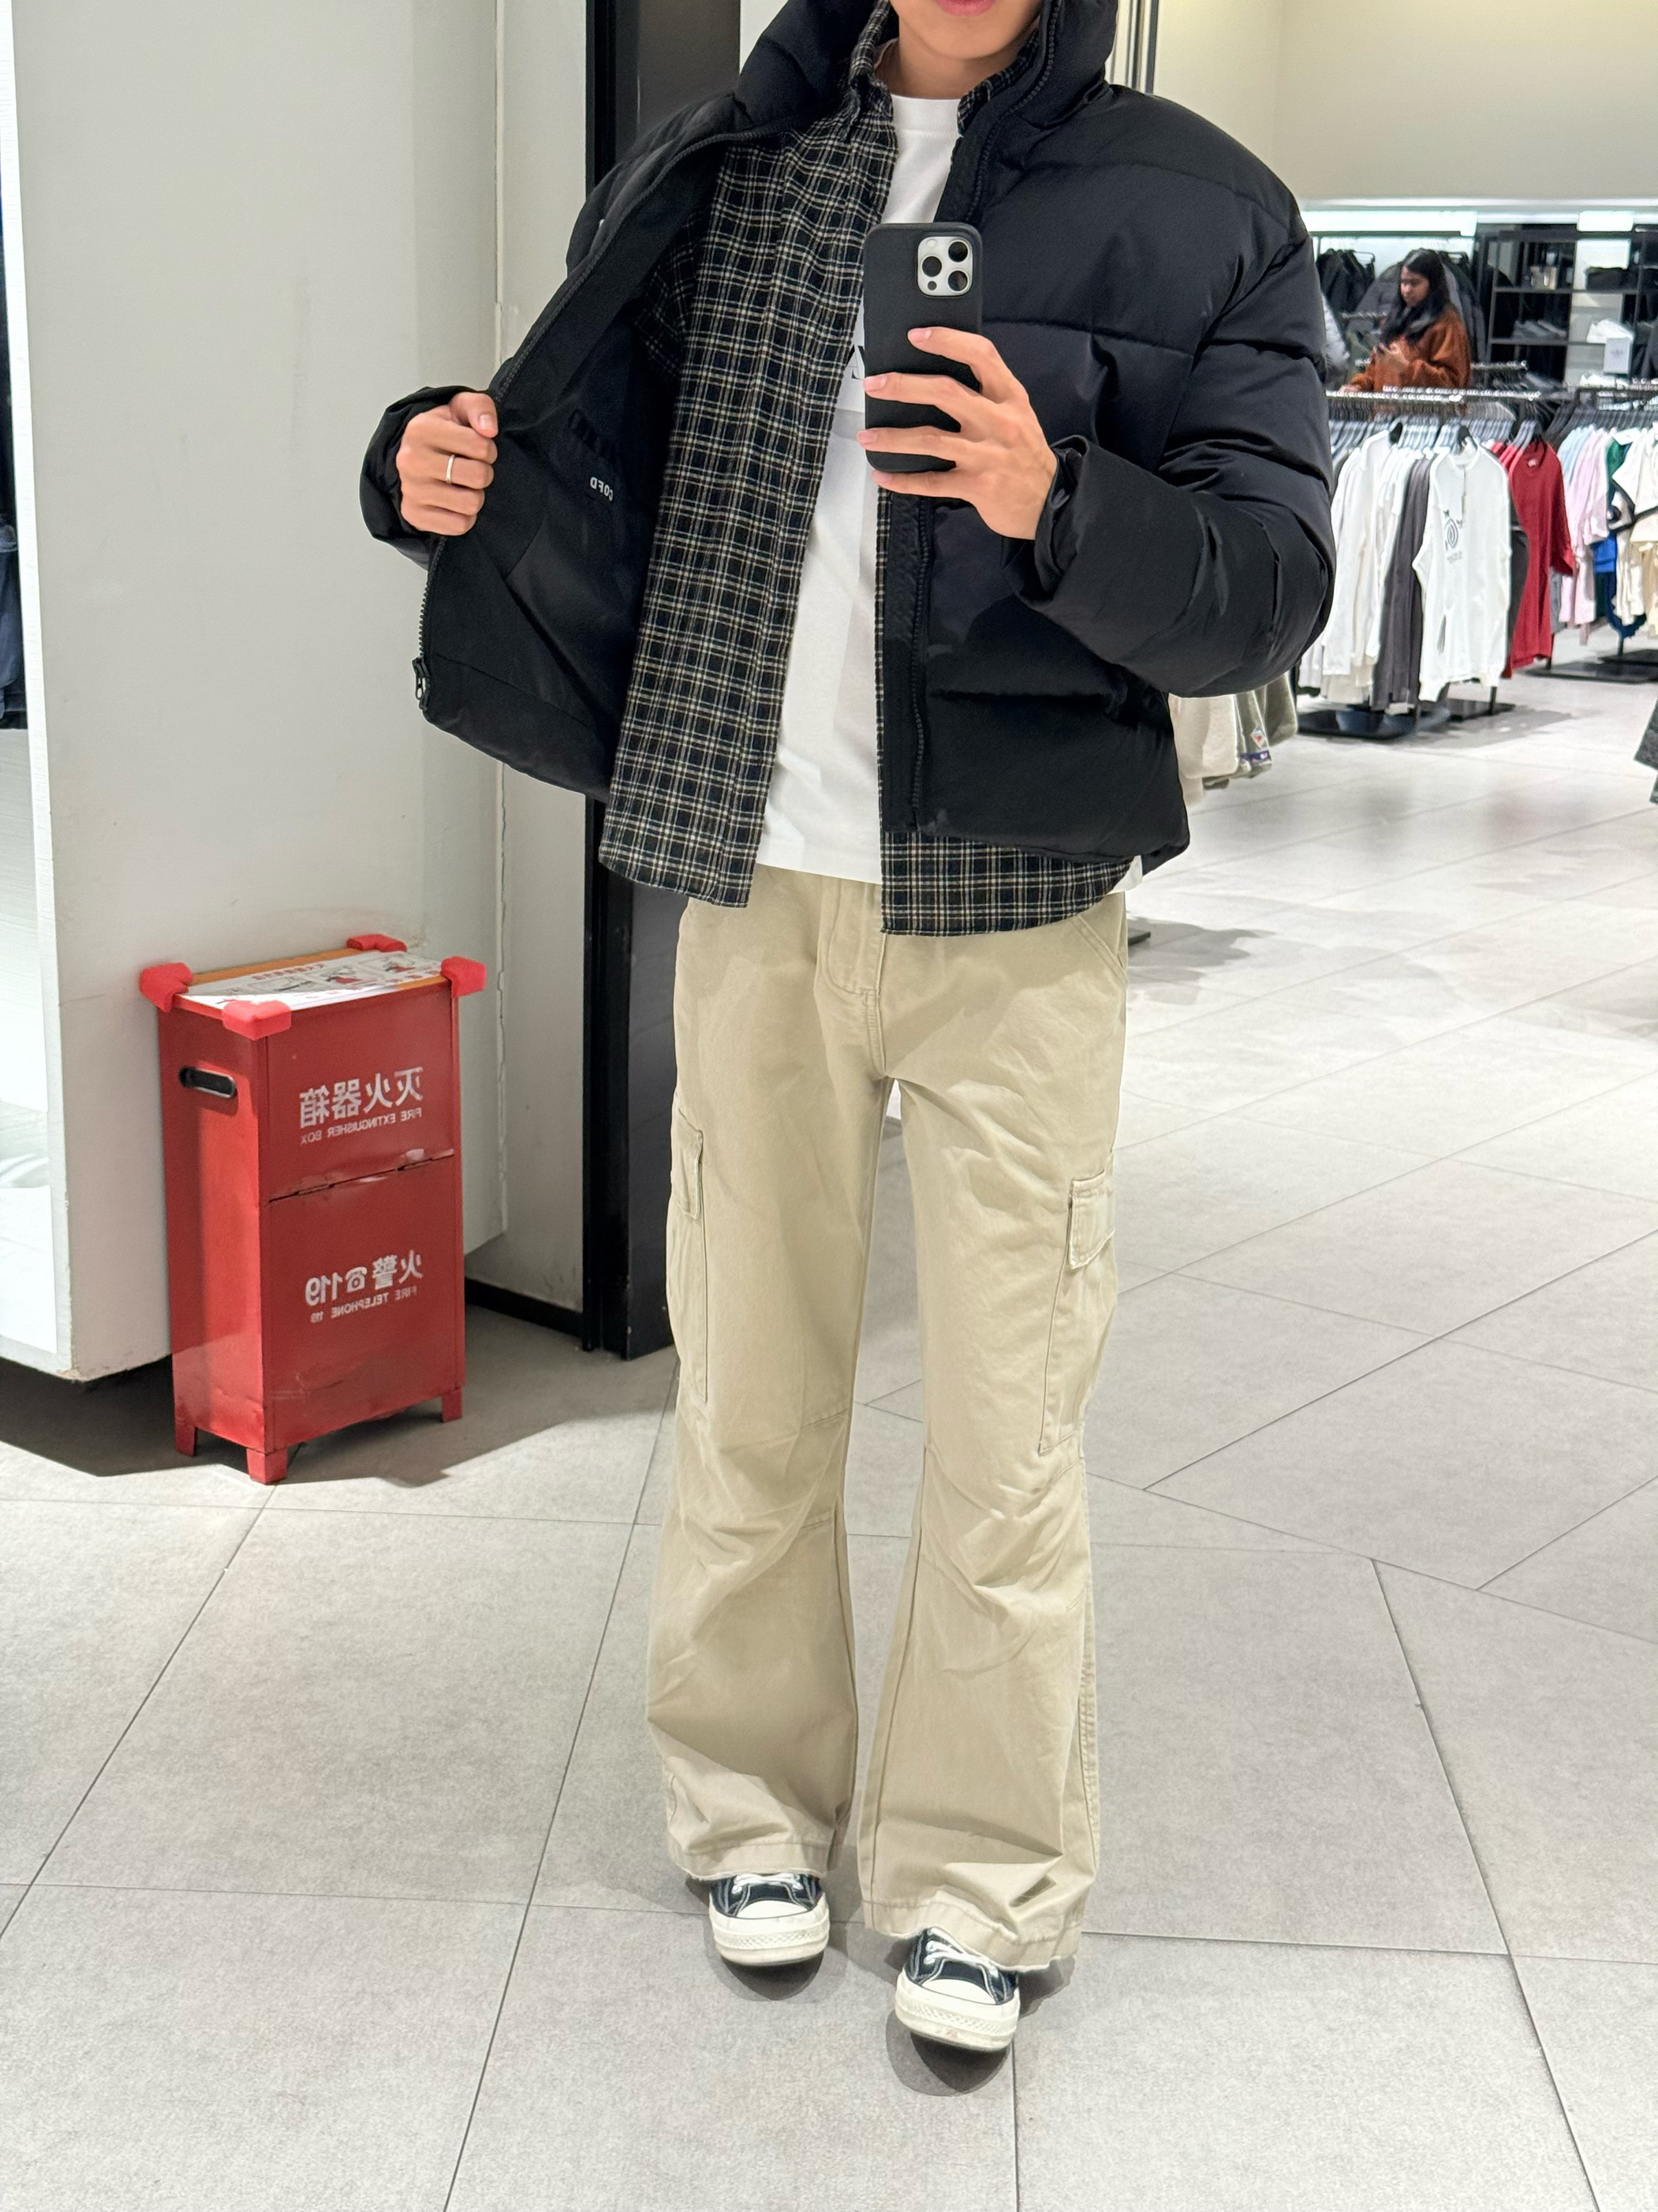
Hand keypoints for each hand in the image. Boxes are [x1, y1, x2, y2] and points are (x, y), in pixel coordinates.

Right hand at [395, 391, 496, 534]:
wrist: (416, 453)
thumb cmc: (444, 430)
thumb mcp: (462, 408)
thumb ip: (481, 407)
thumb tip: (489, 430)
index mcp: (422, 429)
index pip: (481, 447)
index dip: (489, 449)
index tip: (478, 448)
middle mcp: (411, 460)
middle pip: (478, 476)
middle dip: (484, 473)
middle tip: (473, 468)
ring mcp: (411, 489)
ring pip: (471, 503)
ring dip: (475, 495)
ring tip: (464, 485)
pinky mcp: (414, 514)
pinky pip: (459, 525)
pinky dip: (464, 516)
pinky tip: (455, 502)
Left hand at [860, 329, 1057, 537]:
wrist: (1050, 502)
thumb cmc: (1025, 454)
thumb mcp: (1017, 414)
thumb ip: (987, 394)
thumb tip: (934, 378)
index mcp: (1010, 397)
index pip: (980, 355)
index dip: (947, 340)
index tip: (916, 335)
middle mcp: (999, 422)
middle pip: (945, 392)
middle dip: (904, 385)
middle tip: (875, 384)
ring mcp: (987, 455)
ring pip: (931, 439)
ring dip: (893, 438)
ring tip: (867, 436)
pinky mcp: (977, 486)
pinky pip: (932, 482)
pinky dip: (903, 480)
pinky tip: (883, 475)